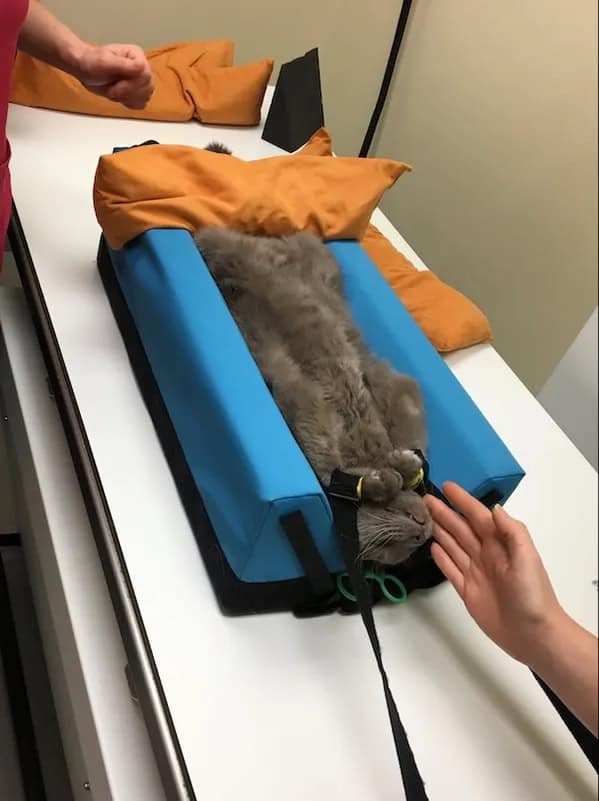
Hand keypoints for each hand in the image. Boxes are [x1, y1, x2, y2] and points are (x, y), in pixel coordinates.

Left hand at [75, 43, 153, 108]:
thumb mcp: (103, 61)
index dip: (131, 84)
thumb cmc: (91, 62)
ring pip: (145, 96)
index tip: (116, 87)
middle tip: (113, 91)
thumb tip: (141, 66)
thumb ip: (122, 64)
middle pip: (147, 86)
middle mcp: (141, 67)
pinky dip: (130, 103)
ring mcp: (140, 80)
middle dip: (128, 92)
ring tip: (114, 91)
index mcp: (136, 55)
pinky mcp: (136, 91)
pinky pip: (141, 103)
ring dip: (128, 98)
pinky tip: (120, 97)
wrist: (85, 70)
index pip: (145, 74)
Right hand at [425, 483, 563, 664]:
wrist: (533, 635)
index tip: (447, 486)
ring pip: (453, 545)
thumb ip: (512, 532)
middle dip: (444, 512)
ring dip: (439, 530)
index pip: (478, 516)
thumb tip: (494, 508)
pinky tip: (432, 547)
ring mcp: (476, 572)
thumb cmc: (532, 595)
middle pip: (461, 528)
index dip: (463, 501)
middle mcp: (486, 554)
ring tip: (423, 516)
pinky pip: (451, 569)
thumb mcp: (527, 558)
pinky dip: (441, 557)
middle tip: (425, 498)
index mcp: (500, 544)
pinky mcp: (467, 591)